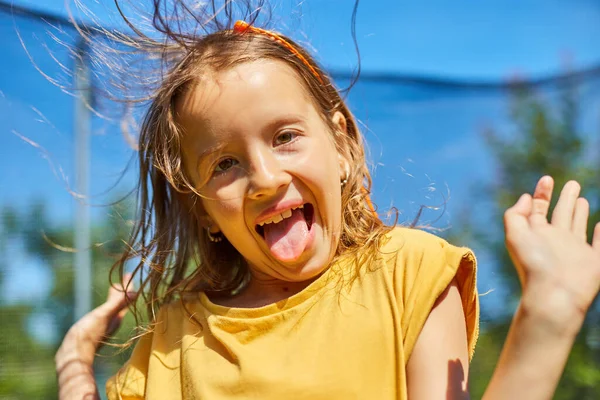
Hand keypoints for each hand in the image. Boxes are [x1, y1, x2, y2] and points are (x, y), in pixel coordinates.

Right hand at [56, 274, 135, 368]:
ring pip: (113, 307)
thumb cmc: (87, 335)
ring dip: (115, 296)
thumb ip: (117, 304)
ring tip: (115, 288)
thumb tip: (135, 292)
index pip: (126, 298)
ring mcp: (103, 326)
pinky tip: (102, 308)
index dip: (128, 286)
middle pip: (121, 302)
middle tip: (125, 277)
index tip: (129, 274)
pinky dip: (106, 305)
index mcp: (116, 317)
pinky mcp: (93, 329)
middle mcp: (112, 321)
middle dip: (123, 290)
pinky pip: (104, 313)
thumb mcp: (103, 315)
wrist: (72, 355)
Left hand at [503, 176, 599, 334]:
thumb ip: (516, 214)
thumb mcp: (515, 234)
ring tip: (581, 199)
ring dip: (580, 212)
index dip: (542, 193)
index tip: (547, 178)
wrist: (554, 295)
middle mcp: (555, 241)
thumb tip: (526, 197)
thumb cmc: (533, 264)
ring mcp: (575, 251)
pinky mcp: (593, 262)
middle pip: (561, 214)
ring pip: (578, 226)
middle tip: (572, 183)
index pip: (538, 209)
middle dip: (565, 198)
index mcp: (536, 234)